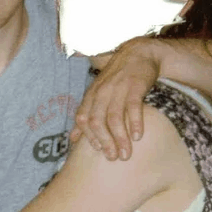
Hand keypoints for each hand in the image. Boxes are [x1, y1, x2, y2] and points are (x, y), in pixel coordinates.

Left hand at [70, 38, 162, 160]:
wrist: (139, 53)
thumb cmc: (117, 79)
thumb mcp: (97, 94)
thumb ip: (85, 115)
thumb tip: (73, 139)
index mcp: (91, 96)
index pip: (83, 119)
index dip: (89, 137)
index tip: (99, 151)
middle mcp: (101, 93)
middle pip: (97, 121)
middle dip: (104, 142)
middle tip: (113, 158)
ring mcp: (117, 89)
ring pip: (114, 117)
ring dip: (119, 138)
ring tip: (126, 154)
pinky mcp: (135, 86)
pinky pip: (132, 107)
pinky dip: (135, 123)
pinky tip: (138, 136)